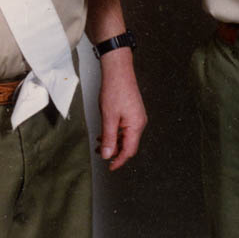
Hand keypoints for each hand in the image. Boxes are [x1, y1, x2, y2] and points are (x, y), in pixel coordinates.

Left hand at [97, 49, 146, 170]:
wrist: (118, 70)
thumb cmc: (115, 90)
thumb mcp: (108, 117)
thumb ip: (108, 138)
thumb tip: (107, 155)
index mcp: (136, 125)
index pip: (129, 151)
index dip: (119, 161)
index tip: (110, 168)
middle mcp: (139, 122)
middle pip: (128, 144)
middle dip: (114, 151)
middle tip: (99, 153)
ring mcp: (136, 116)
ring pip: (125, 136)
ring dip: (113, 141)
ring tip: (99, 143)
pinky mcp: (132, 111)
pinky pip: (125, 128)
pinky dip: (115, 132)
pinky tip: (105, 132)